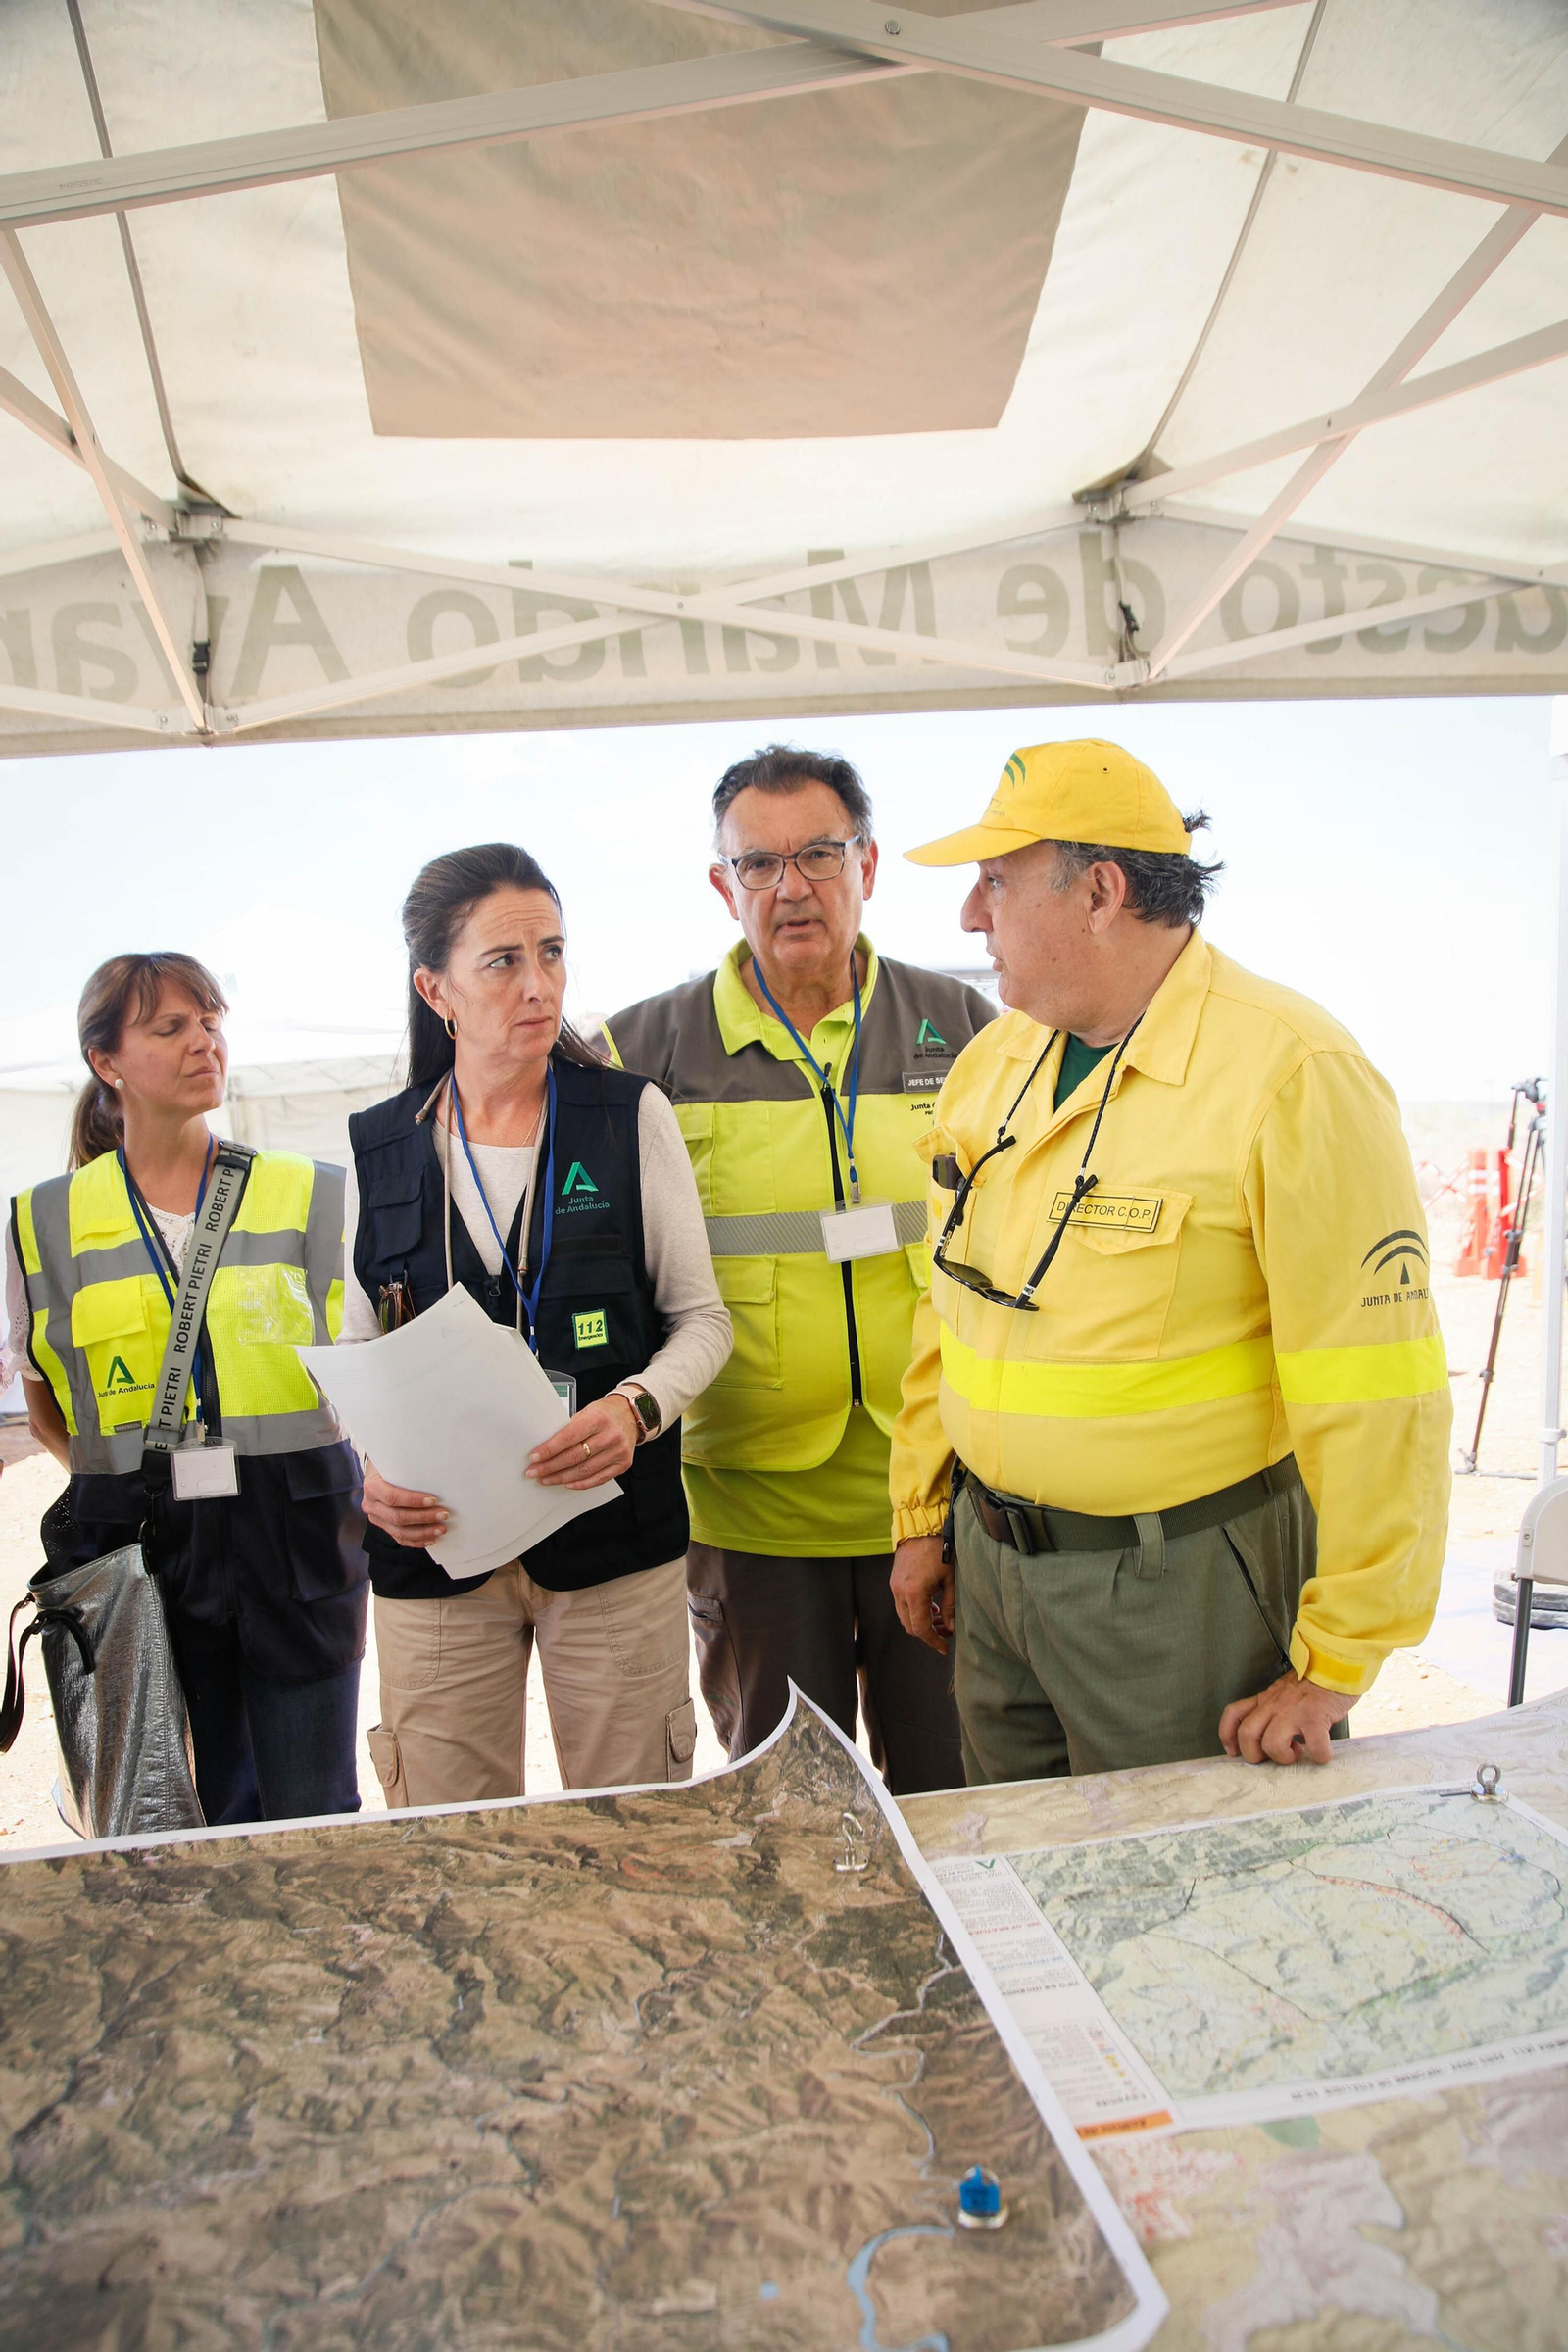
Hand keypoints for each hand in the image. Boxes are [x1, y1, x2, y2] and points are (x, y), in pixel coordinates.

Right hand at [362, 1460, 448, 1548]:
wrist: (376, 1472)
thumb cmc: (390, 1464)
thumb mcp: (394, 1460)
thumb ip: (409, 1467)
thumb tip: (436, 1470)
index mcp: (372, 1486)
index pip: (392, 1497)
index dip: (413, 1501)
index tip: (433, 1500)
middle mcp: (370, 1504)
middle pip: (397, 1517)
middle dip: (423, 1517)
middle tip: (444, 1515)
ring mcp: (376, 1518)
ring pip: (399, 1531)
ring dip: (423, 1532)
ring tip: (441, 1528)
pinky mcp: (383, 1526)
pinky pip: (399, 1538)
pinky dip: (416, 1541)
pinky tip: (431, 1539)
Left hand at [528, 1393, 638, 1489]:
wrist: (632, 1415)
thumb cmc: (606, 1412)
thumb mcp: (586, 1411)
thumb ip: (569, 1428)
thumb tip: (546, 1447)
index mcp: (597, 1419)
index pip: (568, 1438)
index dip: (549, 1450)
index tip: (535, 1458)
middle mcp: (610, 1435)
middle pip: (574, 1457)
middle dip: (550, 1467)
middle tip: (535, 1472)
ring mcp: (618, 1451)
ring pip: (584, 1471)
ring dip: (561, 1478)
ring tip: (547, 1479)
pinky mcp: (623, 1464)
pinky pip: (598, 1479)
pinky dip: (580, 1483)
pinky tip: (567, 1483)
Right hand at [891, 1535, 953, 1655]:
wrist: (921, 1526)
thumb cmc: (939, 1549)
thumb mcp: (950, 1579)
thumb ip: (951, 1606)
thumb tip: (952, 1628)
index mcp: (914, 1593)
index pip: (920, 1628)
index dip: (932, 1641)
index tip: (944, 1648)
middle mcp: (900, 1592)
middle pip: (910, 1625)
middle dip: (927, 1632)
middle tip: (945, 1631)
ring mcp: (894, 1586)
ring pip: (904, 1616)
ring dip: (921, 1621)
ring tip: (940, 1617)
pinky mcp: (894, 1581)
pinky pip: (902, 1604)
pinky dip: (915, 1610)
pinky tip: (931, 1604)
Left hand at [1219, 1668, 1356, 1764]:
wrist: (1336, 1662)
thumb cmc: (1315, 1681)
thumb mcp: (1285, 1691)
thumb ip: (1275, 1708)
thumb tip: (1270, 1734)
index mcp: (1266, 1699)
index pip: (1234, 1714)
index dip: (1227, 1736)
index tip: (1234, 1752)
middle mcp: (1274, 1704)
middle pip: (1247, 1734)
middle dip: (1256, 1755)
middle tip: (1274, 1756)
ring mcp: (1294, 1711)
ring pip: (1272, 1744)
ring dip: (1284, 1757)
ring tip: (1298, 1752)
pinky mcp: (1316, 1716)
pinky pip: (1315, 1746)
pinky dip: (1320, 1756)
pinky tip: (1324, 1753)